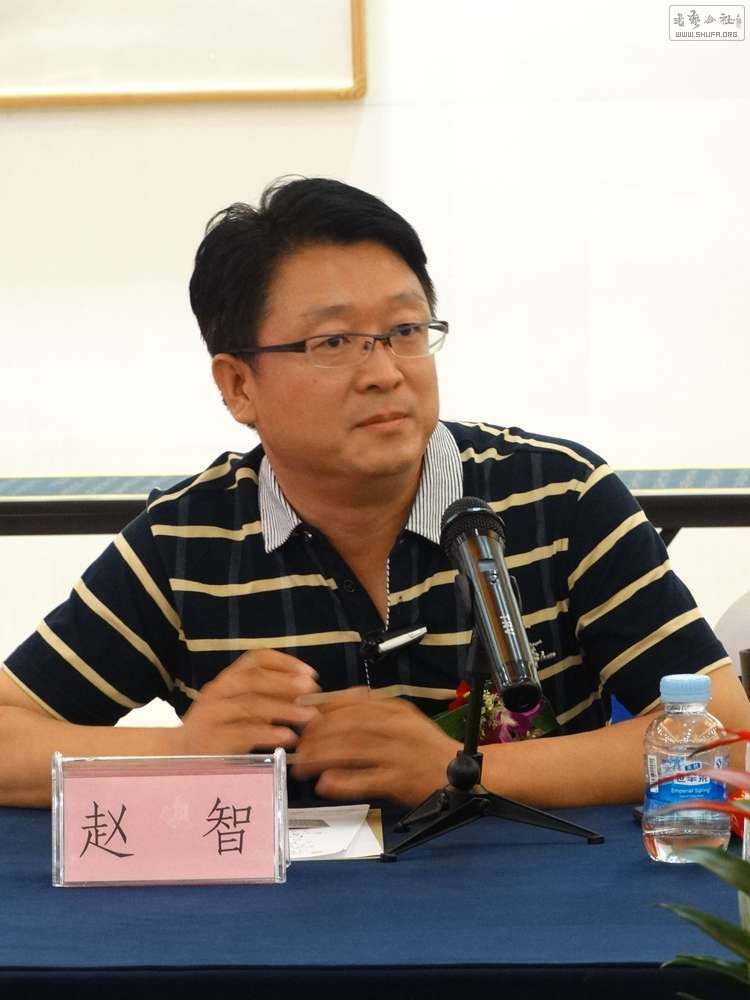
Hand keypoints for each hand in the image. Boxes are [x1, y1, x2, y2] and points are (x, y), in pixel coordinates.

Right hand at [173, 649, 320, 755]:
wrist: (175, 756)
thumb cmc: (216, 731)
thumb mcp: (239, 710)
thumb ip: (265, 700)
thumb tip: (304, 695)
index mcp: (227, 679)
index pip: (255, 659)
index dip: (284, 662)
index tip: (309, 672)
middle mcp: (217, 691)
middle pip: (254, 679)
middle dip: (287, 683)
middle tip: (313, 690)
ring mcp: (212, 714)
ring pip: (251, 705)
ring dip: (285, 709)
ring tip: (310, 717)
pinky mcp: (211, 740)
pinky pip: (244, 733)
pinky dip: (269, 734)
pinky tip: (289, 737)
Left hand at [292, 689, 459, 806]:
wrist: (462, 771)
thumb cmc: (424, 746)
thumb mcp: (401, 717)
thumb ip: (370, 710)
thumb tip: (328, 709)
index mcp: (394, 709)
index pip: (351, 702)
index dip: (323, 711)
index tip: (305, 719)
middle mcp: (395, 727)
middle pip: (347, 725)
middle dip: (317, 735)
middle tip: (299, 746)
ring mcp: (398, 753)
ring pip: (352, 750)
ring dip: (322, 758)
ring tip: (303, 766)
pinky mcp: (399, 780)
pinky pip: (365, 780)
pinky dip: (342, 783)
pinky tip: (325, 784)